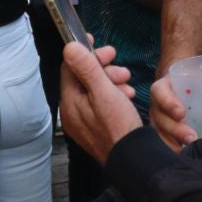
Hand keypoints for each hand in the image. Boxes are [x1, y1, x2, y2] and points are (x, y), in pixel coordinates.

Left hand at [60, 40, 142, 165]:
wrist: (131, 158)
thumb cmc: (118, 125)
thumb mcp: (104, 92)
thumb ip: (87, 68)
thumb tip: (69, 47)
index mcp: (70, 102)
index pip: (69, 68)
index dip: (84, 53)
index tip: (98, 44)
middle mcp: (72, 112)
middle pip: (83, 79)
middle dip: (103, 69)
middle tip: (121, 67)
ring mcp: (83, 121)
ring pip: (94, 90)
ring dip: (111, 81)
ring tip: (128, 83)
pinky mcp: (95, 127)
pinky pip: (99, 104)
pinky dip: (113, 95)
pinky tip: (126, 96)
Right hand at [149, 70, 196, 149]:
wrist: (179, 84)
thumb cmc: (191, 80)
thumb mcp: (201, 75)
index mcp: (164, 86)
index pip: (159, 91)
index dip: (168, 102)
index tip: (182, 113)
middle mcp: (156, 103)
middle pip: (159, 117)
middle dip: (175, 129)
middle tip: (192, 137)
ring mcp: (156, 119)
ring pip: (158, 132)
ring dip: (172, 142)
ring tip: (188, 152)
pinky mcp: (160, 131)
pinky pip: (160, 141)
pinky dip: (170, 150)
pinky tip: (182, 157)